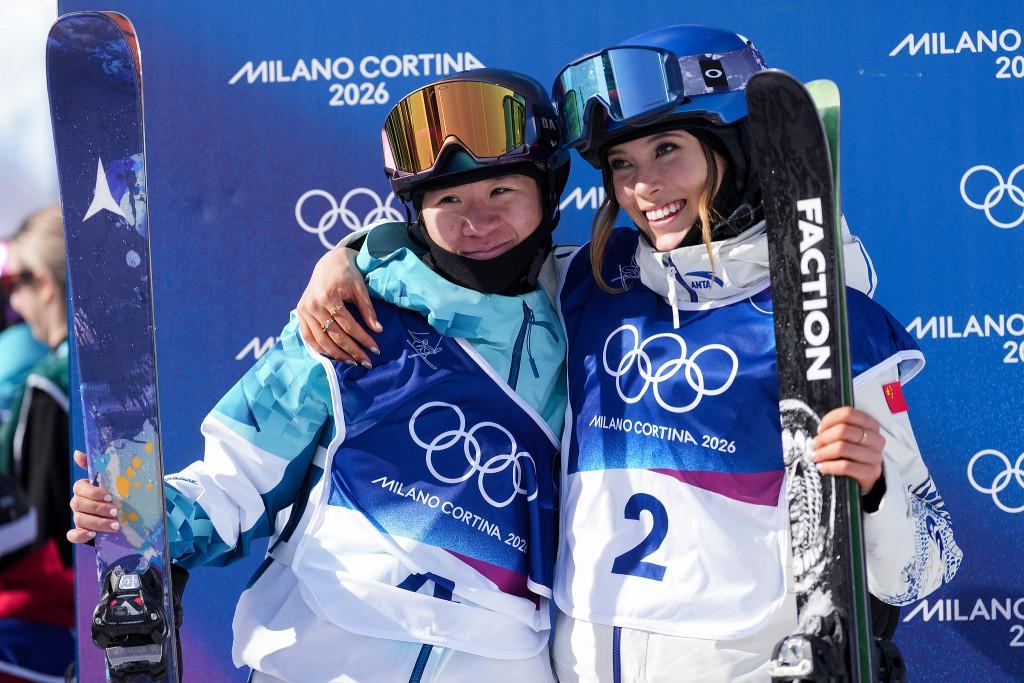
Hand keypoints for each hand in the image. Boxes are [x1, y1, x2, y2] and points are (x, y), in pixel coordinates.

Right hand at [67, 450, 119, 542]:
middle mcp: (78, 503)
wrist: (125, 510)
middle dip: (98, 508)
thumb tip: (77, 453)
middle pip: (79, 505)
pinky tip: (92, 535)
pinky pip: (72, 535)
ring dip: (97, 523)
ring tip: (116, 525)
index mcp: (84, 488)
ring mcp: (79, 517)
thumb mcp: (111, 477)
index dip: (93, 492)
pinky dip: (80, 536)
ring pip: (79, 519)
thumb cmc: (117, 491)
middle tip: (115, 511)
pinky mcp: (81, 532)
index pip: (79, 488)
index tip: (109, 496)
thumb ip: (96, 465)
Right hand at [296, 247, 381, 366]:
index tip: (376, 350)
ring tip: (352, 362)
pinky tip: (332, 356)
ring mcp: (305, 310)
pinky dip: (319, 348)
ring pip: (321, 340)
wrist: (329, 263)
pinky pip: (308, 336)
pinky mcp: (300, 313)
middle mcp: (314, 305)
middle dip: (352, 351)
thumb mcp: (360, 288)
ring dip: (337, 354)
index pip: (349, 326)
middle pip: (335, 336)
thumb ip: (368, 309)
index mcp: (329, 297)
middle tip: (367, 363)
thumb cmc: (347, 274)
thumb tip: (378, 330)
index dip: (363, 339)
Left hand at [812, 406, 885, 491]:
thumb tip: (819, 431)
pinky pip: (845, 466)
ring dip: (823, 452)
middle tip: (814, 445)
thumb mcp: (848, 438)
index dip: (829, 420)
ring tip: (815, 456)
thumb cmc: (853, 453)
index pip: (848, 413)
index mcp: (870, 425)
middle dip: (823, 438)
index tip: (820, 428)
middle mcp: (876, 439)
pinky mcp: (871, 472)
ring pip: (842, 448)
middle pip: (843, 430)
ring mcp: (875, 456)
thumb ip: (836, 429)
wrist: (866, 476)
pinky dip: (829, 466)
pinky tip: (822, 467)